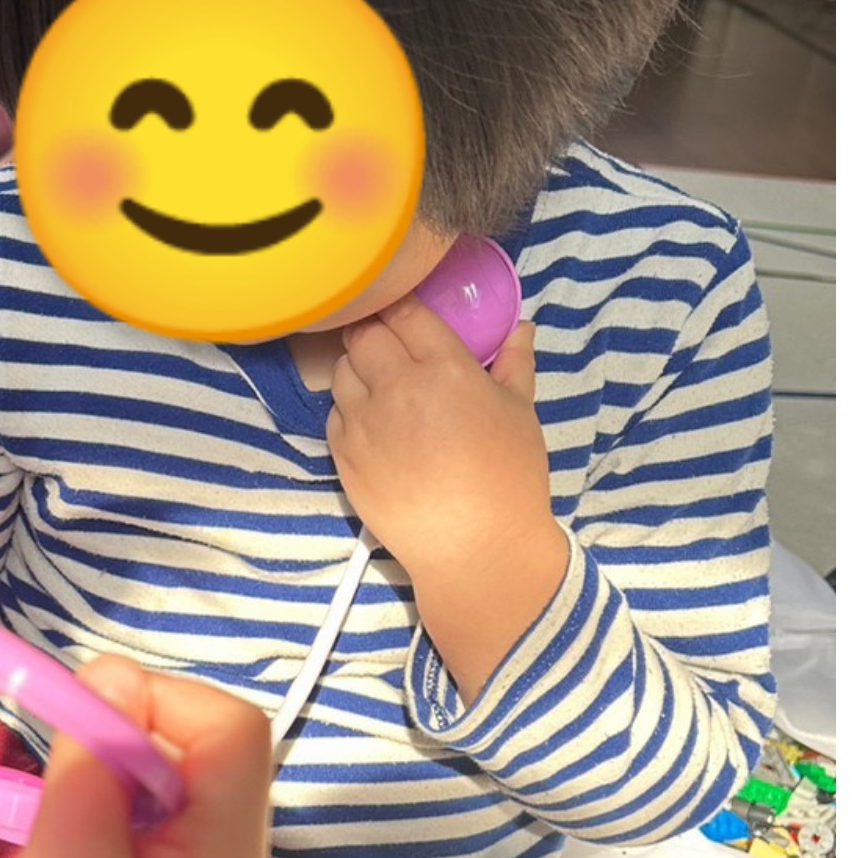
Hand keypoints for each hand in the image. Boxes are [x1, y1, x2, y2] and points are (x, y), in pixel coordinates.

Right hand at [0, 661, 273, 857]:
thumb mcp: (68, 847)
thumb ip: (95, 754)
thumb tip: (110, 676)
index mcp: (233, 856)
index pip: (234, 726)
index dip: (161, 697)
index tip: (80, 709)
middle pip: (204, 759)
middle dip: (126, 739)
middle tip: (53, 767)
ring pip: (167, 802)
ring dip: (104, 785)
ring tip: (45, 818)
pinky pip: (146, 848)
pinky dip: (100, 829)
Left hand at [328, 304, 566, 694]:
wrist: (475, 550)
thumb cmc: (509, 480)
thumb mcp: (523, 414)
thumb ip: (515, 363)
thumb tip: (520, 326)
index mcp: (444, 369)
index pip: (404, 313)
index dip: (399, 307)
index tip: (404, 316)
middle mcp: (397, 387)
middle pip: (363, 336)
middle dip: (375, 335)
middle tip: (391, 350)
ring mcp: (364, 422)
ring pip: (342, 372)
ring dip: (359, 370)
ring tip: (382, 388)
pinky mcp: (343, 455)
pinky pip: (334, 413)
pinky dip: (350, 410)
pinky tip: (375, 426)